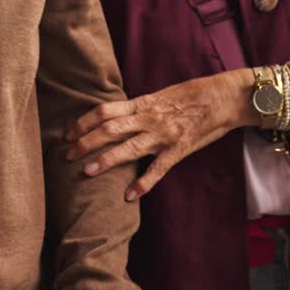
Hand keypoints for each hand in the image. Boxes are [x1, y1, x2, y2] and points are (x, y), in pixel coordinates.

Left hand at [65, 68, 253, 198]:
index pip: (104, 111)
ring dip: (105, 160)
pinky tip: (129, 195)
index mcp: (143, 103)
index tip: (68, 133)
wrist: (223, 97)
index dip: (83, 122)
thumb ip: (140, 107)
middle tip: (67, 155)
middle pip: (109, 129)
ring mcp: (163, 135)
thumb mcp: (161, 95)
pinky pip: (158, 169)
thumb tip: (117, 115)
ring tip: (87, 172)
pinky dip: (143, 183)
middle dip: (85, 142)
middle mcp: (149, 119)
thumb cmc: (193, 93)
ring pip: (128, 148)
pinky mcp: (178, 150)